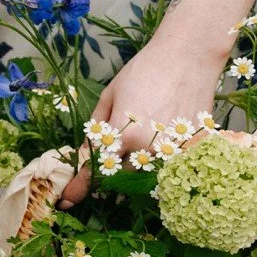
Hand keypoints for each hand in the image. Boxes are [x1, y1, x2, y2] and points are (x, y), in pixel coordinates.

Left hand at [64, 35, 227, 205]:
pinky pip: (166, 167)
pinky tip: (153, 146)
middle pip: (118, 179)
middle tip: (96, 174)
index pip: (95, 170)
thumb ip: (96, 127)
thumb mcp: (111, 94)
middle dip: (104, 180)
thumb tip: (84, 153)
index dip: (78, 188)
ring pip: (143, 177)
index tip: (66, 199)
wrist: (189, 57)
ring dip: (129, 173)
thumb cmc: (145, 70)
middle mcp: (148, 149)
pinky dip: (155, 165)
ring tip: (127, 155)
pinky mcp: (190, 149)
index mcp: (124, 134)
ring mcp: (172, 152)